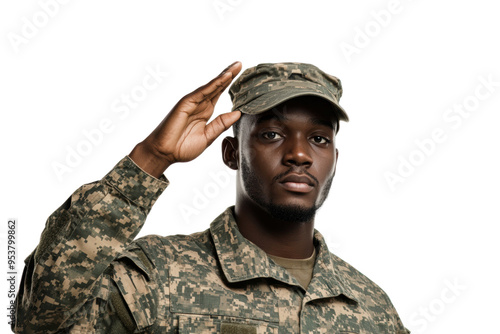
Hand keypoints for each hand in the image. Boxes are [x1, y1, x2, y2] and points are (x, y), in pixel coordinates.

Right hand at [129, 61, 241, 176]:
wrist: (165, 153)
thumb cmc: (182, 147)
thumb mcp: (208, 137)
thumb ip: (221, 124)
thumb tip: (237, 113)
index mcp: (205, 112)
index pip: (219, 94)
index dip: (230, 85)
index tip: (242, 77)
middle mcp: (200, 105)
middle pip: (217, 86)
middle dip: (228, 75)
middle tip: (240, 64)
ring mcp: (193, 103)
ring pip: (211, 86)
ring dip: (223, 76)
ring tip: (235, 67)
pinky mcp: (186, 103)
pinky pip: (202, 92)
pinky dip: (214, 84)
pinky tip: (224, 77)